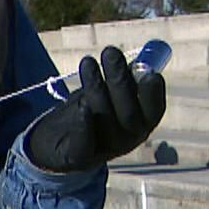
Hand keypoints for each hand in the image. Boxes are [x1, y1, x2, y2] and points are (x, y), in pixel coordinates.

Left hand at [26, 46, 167, 173]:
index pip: (154, 110)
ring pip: (103, 120)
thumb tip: (141, 61)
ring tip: (88, 63)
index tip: (150, 71)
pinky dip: (84, 124)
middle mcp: (127, 140)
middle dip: (120, 81)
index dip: (153, 93)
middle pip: (129, 115)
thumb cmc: (89, 110)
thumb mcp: (110, 92)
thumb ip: (126, 79)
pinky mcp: (77, 157)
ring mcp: (103, 150)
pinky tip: (81, 106)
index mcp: (141, 124)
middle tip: (110, 52)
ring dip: (96, 88)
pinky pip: (83, 143)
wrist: (54, 141)